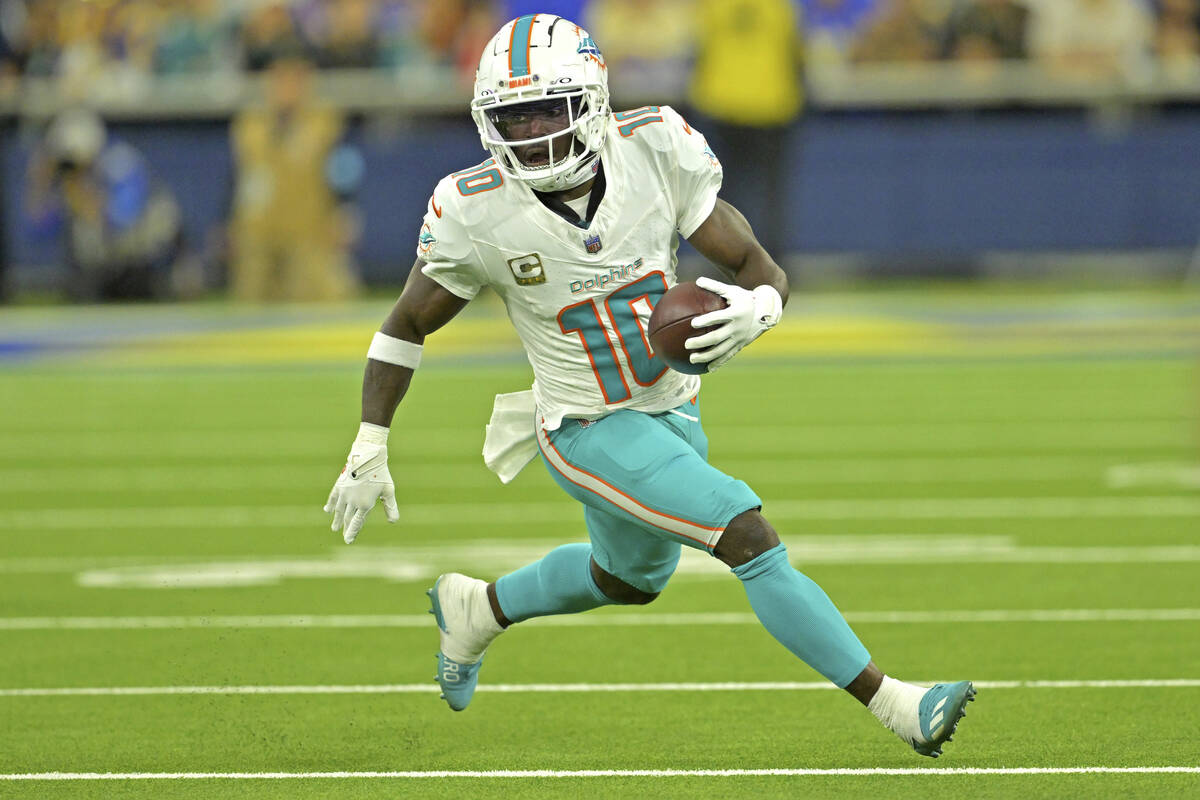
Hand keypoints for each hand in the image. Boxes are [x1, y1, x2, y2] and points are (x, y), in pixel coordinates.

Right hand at [323, 425, 398, 543]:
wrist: (367, 456)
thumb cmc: (380, 473)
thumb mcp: (388, 491)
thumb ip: (390, 507)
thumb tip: (393, 522)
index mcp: (364, 505)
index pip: (356, 523)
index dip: (352, 532)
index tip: (348, 541)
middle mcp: (352, 501)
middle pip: (348, 518)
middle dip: (346, 528)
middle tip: (344, 536)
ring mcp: (344, 494)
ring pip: (339, 510)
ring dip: (337, 520)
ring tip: (334, 528)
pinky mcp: (339, 485)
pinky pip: (333, 498)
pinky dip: (330, 505)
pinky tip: (327, 511)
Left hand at [684, 277, 782, 370]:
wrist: (766, 310)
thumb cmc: (744, 298)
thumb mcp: (732, 290)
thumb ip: (715, 286)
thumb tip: (697, 280)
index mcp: (735, 313)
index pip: (718, 318)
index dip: (706, 321)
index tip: (693, 323)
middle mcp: (737, 327)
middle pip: (717, 337)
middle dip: (701, 342)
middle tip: (686, 344)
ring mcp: (739, 338)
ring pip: (721, 350)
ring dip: (706, 356)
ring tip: (691, 360)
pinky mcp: (741, 345)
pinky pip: (728, 356)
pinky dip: (718, 363)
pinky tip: (707, 369)